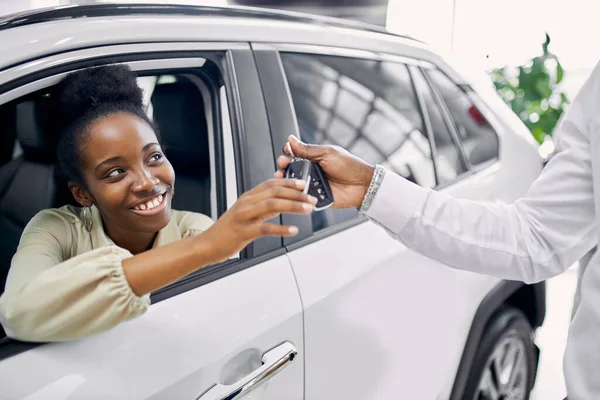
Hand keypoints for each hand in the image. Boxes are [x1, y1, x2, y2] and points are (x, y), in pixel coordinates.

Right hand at [202, 178, 316, 262]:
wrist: (207, 244)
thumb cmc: (226, 231)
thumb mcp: (245, 213)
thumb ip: (263, 207)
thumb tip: (281, 201)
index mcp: (248, 198)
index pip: (271, 184)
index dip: (288, 182)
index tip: (303, 183)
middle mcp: (246, 203)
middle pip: (274, 192)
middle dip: (296, 194)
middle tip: (311, 198)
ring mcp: (245, 217)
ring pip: (272, 205)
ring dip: (293, 206)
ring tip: (307, 209)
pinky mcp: (244, 231)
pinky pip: (265, 228)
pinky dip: (281, 228)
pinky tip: (292, 230)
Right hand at [275, 136, 374, 208]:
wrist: (362, 185)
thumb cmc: (349, 166)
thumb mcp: (327, 153)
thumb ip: (307, 149)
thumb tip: (291, 139)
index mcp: (313, 159)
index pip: (294, 156)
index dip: (287, 154)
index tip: (285, 152)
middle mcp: (310, 172)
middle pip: (290, 170)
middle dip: (283, 167)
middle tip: (283, 165)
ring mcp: (312, 185)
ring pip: (293, 184)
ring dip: (286, 181)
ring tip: (282, 178)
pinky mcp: (314, 198)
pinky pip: (301, 197)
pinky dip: (295, 194)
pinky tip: (291, 191)